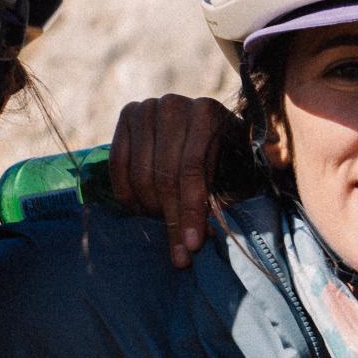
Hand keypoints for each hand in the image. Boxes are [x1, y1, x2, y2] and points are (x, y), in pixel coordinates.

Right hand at [108, 94, 241, 267]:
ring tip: (162, 227)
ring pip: (140, 173)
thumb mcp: (240, 176)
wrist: (208, 129)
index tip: (192, 245)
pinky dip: (126, 193)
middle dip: (171, 218)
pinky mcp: (127, 116)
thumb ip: (227, 200)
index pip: (193, 169)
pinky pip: (118, 164)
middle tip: (177, 251)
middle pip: (165, 174)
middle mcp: (175, 105)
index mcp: (209, 113)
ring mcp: (147, 108)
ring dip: (149, 208)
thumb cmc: (229, 158)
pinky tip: (138, 212)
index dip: (190, 210)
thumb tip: (198, 242)